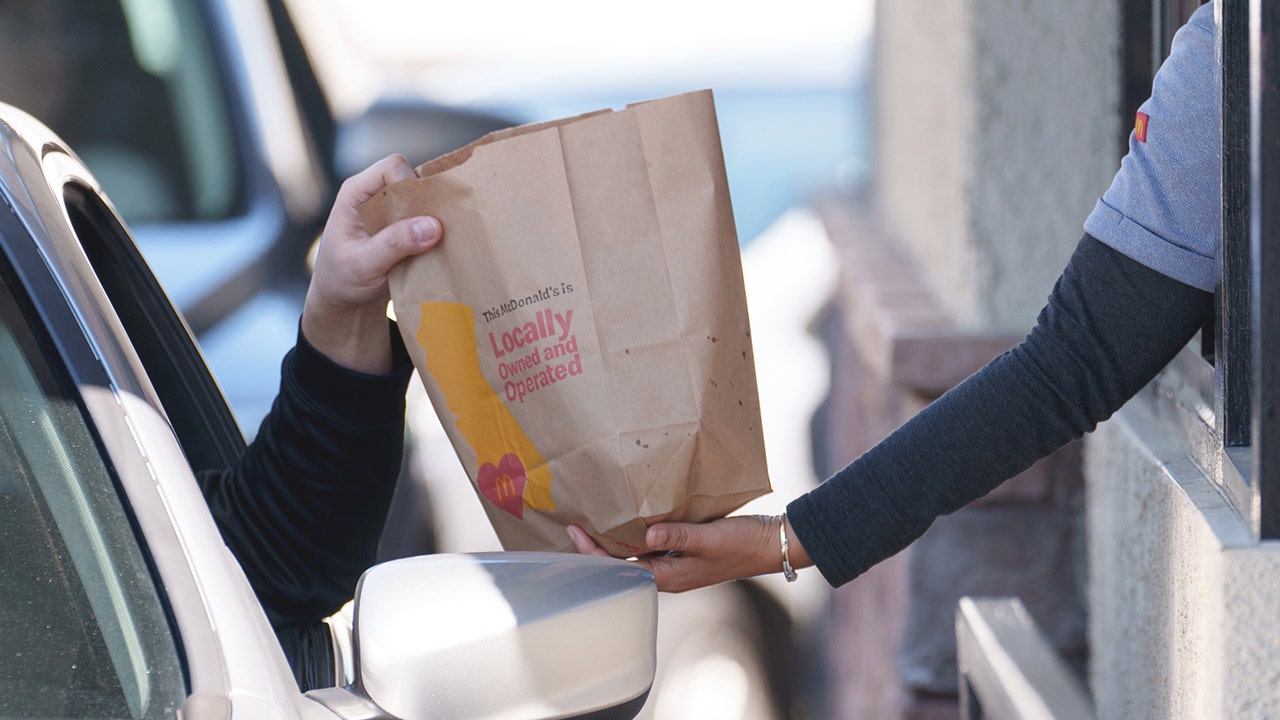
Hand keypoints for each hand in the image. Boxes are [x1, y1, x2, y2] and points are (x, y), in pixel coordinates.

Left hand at [302, 154, 440, 373]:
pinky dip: (436, 232)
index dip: (410, 185)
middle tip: (438, 230)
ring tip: (439, 241)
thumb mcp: (363, 264)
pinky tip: (439, 249)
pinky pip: (428, 218)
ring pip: (424, 199)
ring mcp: (391, 211)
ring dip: (435, 218)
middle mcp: (375, 195)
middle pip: (413, 178)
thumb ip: (394, 244)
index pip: (392, 168)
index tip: (421, 216)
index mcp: (356, 193)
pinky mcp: (405, 227)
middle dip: (428, 202)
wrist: (345, 303)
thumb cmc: (341, 281)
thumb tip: (433, 226)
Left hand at [566, 515, 812, 592]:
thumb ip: (676, 535)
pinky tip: (630, 518)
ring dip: (615, 540)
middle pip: (622, 564)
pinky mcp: (684, 553)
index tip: (575, 531)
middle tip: (574, 525)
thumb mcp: (708, 538)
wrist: (769, 545)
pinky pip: (652, 547)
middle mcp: (668, 574)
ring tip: (595, 521)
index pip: (620, 567)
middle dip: (597, 548)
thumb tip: (645, 535)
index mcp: (669, 576)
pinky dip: (635, 534)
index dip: (594, 552)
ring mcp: (676, 565)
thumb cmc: (741, 544)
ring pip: (636, 555)